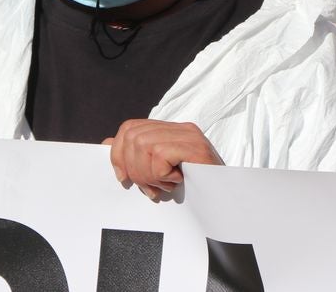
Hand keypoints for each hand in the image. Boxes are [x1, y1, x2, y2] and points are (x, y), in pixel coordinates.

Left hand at [105, 120, 223, 200]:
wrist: (230, 206)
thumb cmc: (196, 192)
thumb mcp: (160, 174)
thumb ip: (137, 158)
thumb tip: (106, 144)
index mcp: (171, 131)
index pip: (130, 127)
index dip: (118, 152)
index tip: (123, 177)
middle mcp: (180, 128)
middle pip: (133, 136)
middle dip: (133, 168)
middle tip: (150, 188)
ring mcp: (189, 136)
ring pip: (143, 145)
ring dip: (148, 174)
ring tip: (164, 186)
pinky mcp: (196, 148)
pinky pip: (160, 154)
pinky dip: (161, 174)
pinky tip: (176, 182)